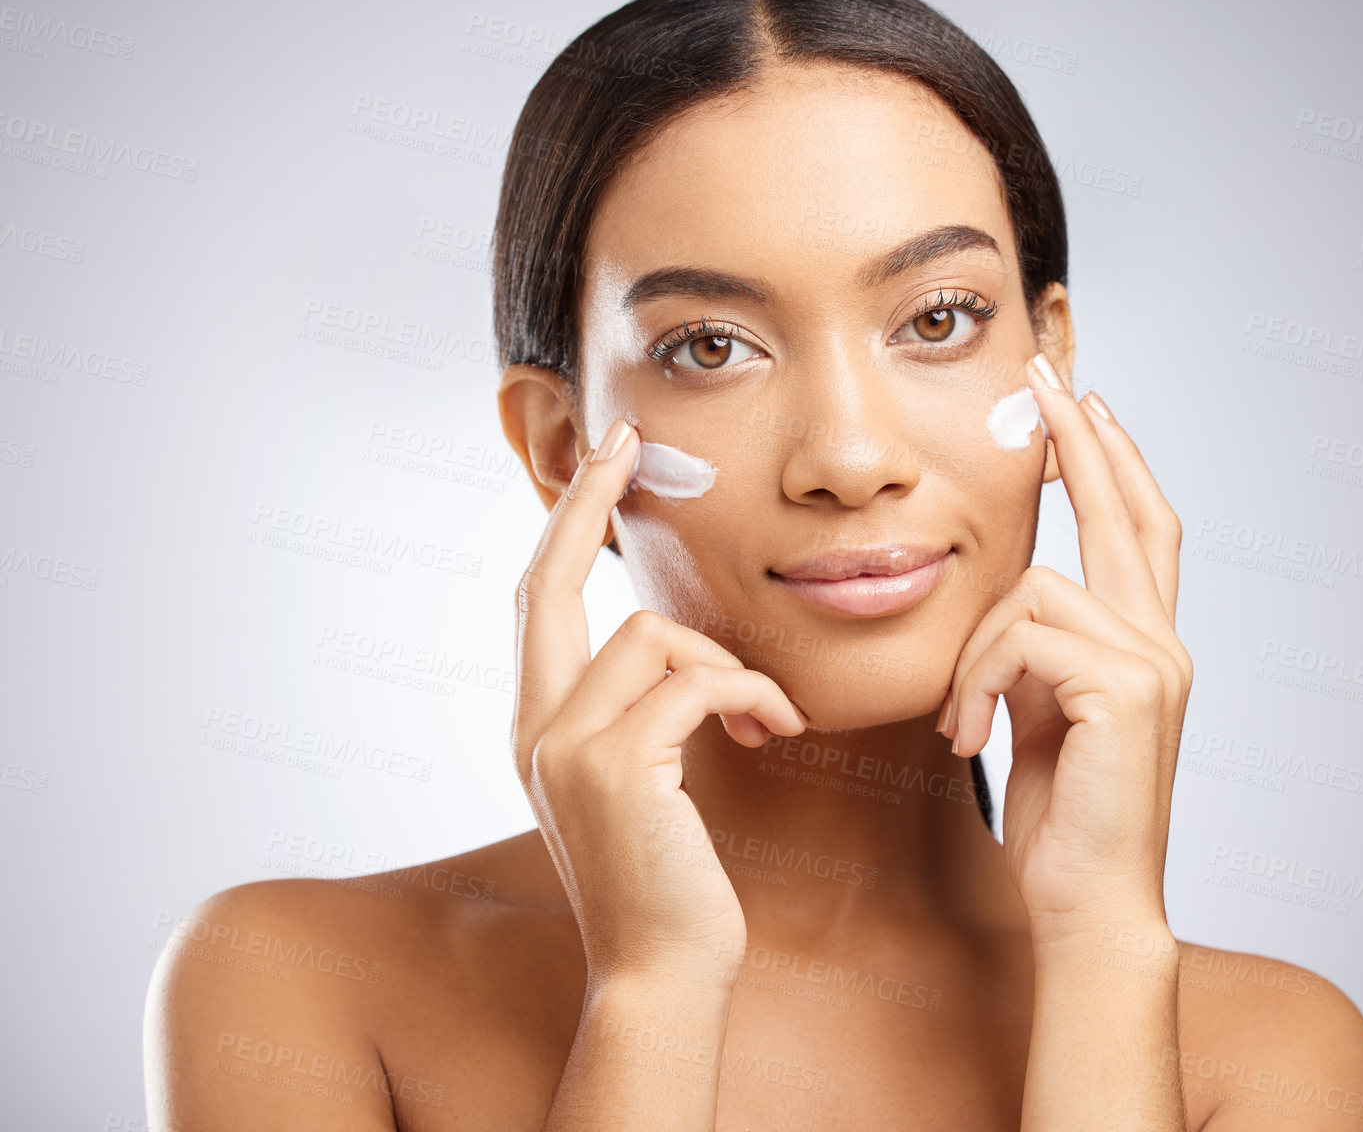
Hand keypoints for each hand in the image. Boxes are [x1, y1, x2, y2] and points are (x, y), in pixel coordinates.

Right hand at [510, 417, 807, 982]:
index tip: (602, 459)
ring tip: (766, 715)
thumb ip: (635, 711)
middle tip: (630, 445)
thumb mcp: (638, 779)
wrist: (664, 970)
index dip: (566, 522)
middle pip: (550, 582)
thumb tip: (676, 646)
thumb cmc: (668, 875)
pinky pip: (700, 681)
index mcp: (536, 724)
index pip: (537, 598)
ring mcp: (566, 745)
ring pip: (654, 636)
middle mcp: (533, 727)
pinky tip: (774, 732)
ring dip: (728, 667)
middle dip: (587, 502)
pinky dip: (751, 695)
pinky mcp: (618, 765)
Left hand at [940, 355, 1191, 938]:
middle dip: (1083, 440)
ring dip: (976, 651)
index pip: (1138, 530)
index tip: (1078, 408)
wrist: (1087, 903)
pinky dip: (978, 679)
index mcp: (1146, 645)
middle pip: (1126, 512)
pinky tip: (970, 733)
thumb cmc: (1061, 817)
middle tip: (1050, 376)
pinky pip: (1021, 636)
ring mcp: (1152, 663)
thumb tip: (1012, 610)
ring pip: (1035, 587)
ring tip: (962, 722)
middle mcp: (1162, 643)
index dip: (1111, 463)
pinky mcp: (1124, 688)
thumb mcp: (1042, 714)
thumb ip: (1041, 653)